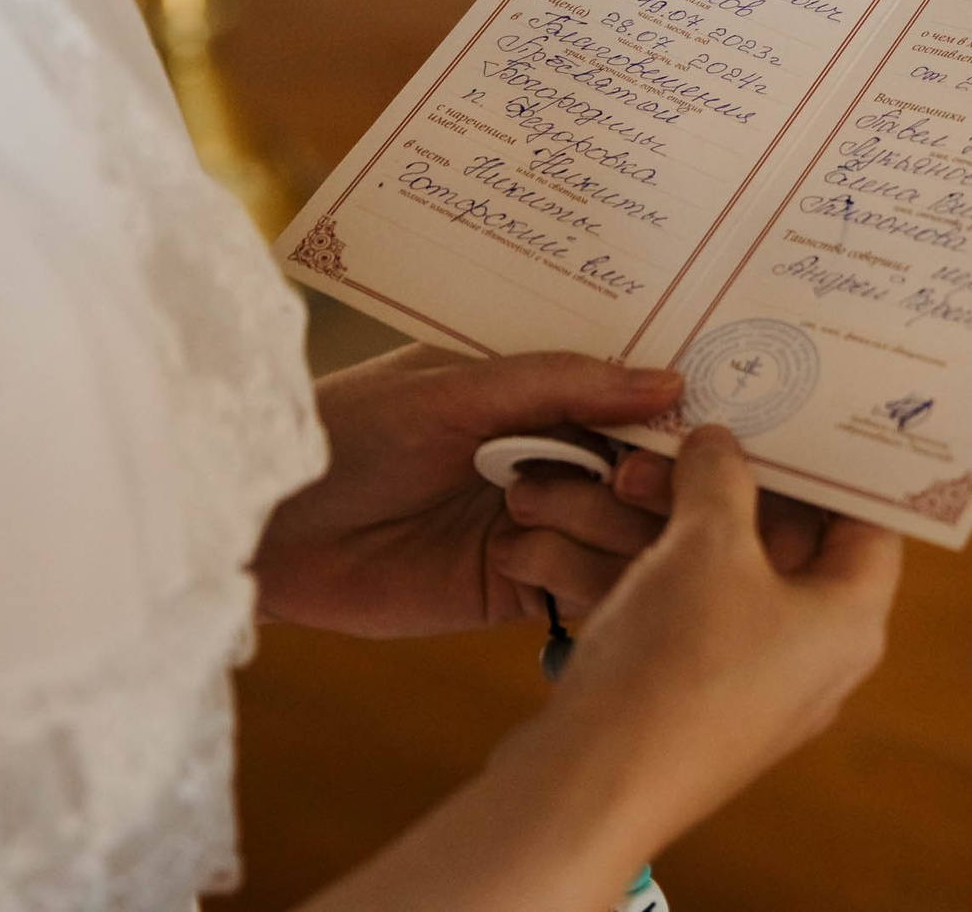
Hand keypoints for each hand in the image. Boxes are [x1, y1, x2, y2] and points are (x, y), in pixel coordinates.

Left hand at [253, 345, 683, 638]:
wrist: (268, 521)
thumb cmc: (350, 428)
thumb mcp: (458, 387)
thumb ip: (564, 383)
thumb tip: (672, 382)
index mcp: (541, 396)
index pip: (637, 406)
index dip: (674, 422)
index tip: (704, 432)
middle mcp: (553, 459)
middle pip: (647, 480)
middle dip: (643, 483)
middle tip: (614, 479)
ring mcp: (541, 526)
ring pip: (628, 538)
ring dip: (598, 528)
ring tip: (525, 511)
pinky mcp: (516, 589)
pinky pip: (587, 590)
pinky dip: (579, 577)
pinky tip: (525, 559)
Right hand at [513, 426, 903, 845]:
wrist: (593, 786)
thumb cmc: (676, 662)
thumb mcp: (706, 541)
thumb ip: (720, 476)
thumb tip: (719, 445)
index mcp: (849, 620)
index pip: (867, 523)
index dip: (832, 468)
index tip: (798, 418)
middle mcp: (812, 657)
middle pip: (786, 543)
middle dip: (730, 484)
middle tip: (690, 436)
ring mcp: (752, 684)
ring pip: (724, 574)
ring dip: (678, 520)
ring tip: (625, 475)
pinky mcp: (694, 702)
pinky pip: (685, 614)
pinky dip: (653, 567)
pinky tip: (607, 527)